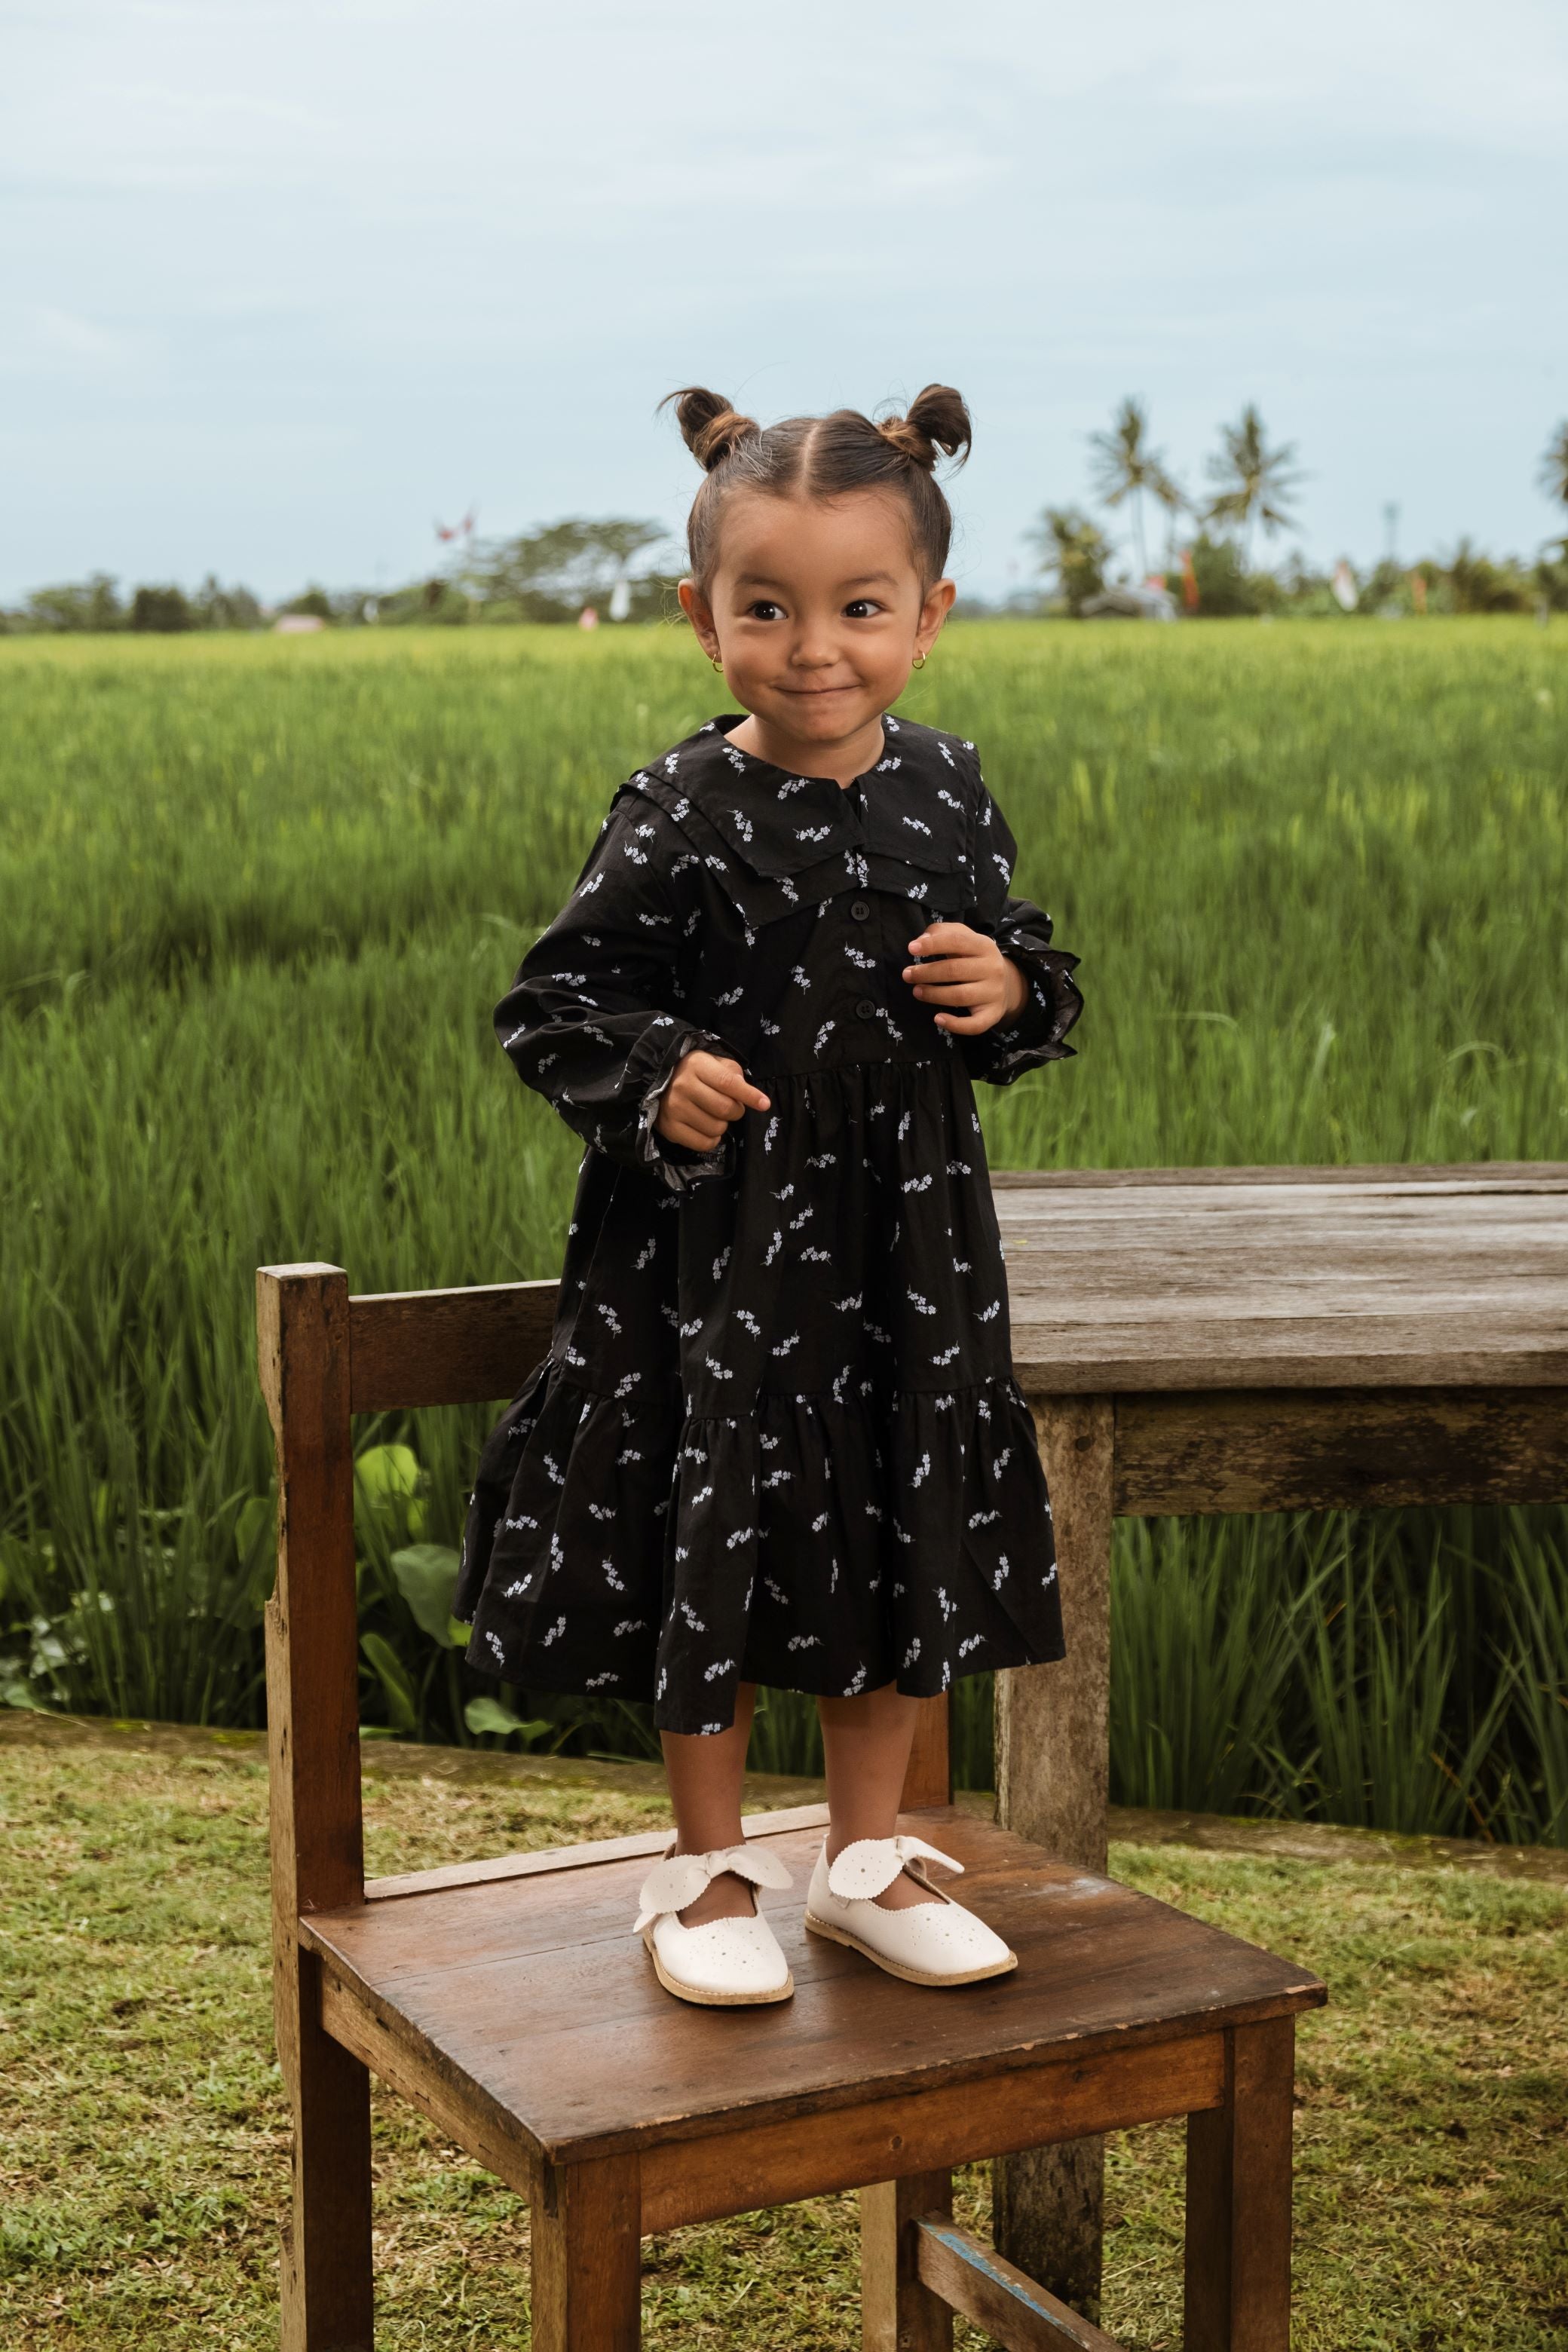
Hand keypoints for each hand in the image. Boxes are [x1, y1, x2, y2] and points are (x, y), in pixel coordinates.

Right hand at [656, 1049, 770, 1153]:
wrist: (659, 1083)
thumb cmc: (695, 1072)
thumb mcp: (714, 1063)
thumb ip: (733, 1074)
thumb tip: (749, 1095)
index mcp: (696, 1065)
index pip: (728, 1083)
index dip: (749, 1095)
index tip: (764, 1104)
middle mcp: (683, 1086)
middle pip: (726, 1109)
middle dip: (737, 1111)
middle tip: (731, 1107)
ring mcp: (674, 1109)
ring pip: (717, 1128)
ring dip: (723, 1125)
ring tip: (713, 1115)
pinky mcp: (670, 1128)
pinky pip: (704, 1143)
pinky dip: (712, 1139)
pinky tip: (705, 1127)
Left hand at [902, 922, 1028, 1034]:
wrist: (1006, 983)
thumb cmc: (973, 958)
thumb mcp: (963, 938)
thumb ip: (942, 932)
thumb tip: (921, 939)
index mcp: (984, 946)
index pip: (957, 941)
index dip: (932, 945)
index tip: (911, 949)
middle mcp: (992, 969)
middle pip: (954, 970)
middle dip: (926, 973)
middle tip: (907, 975)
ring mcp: (994, 993)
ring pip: (960, 996)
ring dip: (933, 995)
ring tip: (916, 991)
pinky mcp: (993, 1014)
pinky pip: (975, 1024)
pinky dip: (955, 1024)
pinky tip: (937, 1019)